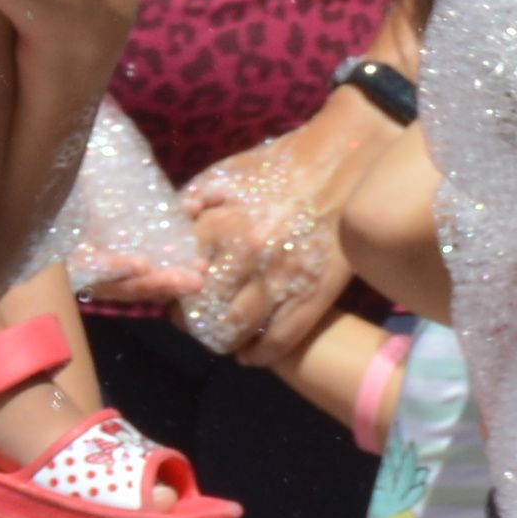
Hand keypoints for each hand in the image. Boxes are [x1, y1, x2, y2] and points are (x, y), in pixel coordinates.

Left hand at [173, 105, 386, 364]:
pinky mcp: (315, 295)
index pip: (177, 277)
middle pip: (202, 310)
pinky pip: (280, 340)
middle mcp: (244, 258)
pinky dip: (260, 354)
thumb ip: (193, 204)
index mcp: (218, 226)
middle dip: (194, 322)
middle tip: (197, 324)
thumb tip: (170, 232)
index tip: (174, 298)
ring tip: (224, 340)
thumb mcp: (227, 174)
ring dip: (224, 341)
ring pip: (237, 331)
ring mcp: (281, 279)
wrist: (347, 162)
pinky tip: (252, 355)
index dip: (170, 292)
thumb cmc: (284, 164)